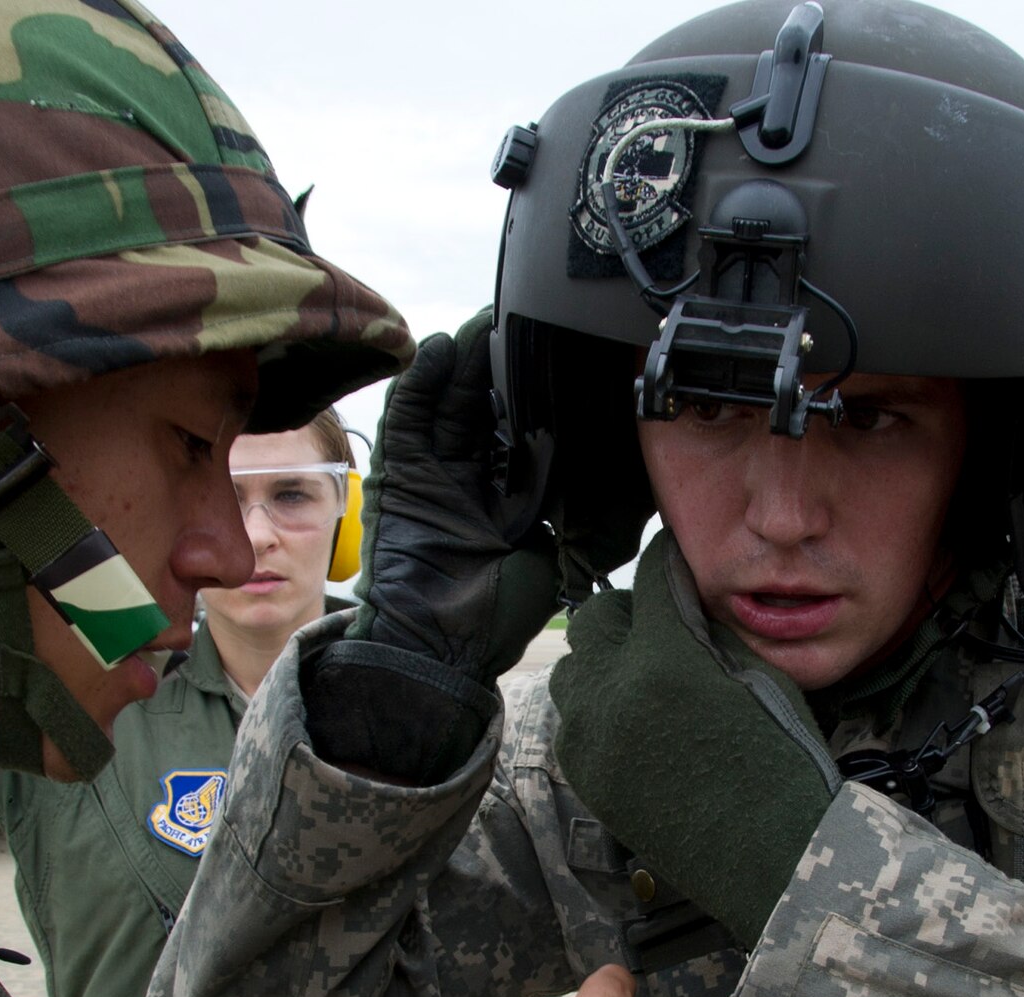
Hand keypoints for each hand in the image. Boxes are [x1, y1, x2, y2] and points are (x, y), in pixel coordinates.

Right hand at [352, 306, 559, 682]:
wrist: (438, 648)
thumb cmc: (494, 617)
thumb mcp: (552, 559)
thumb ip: (574, 523)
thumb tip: (623, 494)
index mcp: (508, 502)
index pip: (522, 434)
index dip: (536, 398)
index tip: (558, 361)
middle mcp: (470, 483)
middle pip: (483, 410)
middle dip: (499, 367)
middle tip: (520, 323)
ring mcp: (432, 477)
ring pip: (448, 406)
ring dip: (463, 362)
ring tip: (483, 322)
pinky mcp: (400, 477)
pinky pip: (408, 421)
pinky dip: (419, 384)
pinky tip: (436, 348)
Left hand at [550, 531, 838, 946]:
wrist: (772, 855)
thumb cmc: (783, 761)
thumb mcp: (758, 675)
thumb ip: (708, 629)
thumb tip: (678, 598)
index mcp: (664, 659)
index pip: (649, 581)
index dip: (665, 563)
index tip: (672, 560)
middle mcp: (612, 692)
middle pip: (596, 619)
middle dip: (627, 611)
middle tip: (659, 622)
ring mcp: (590, 737)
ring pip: (573, 670)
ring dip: (603, 661)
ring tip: (642, 676)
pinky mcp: (585, 774)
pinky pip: (573, 721)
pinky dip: (597, 710)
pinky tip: (636, 722)